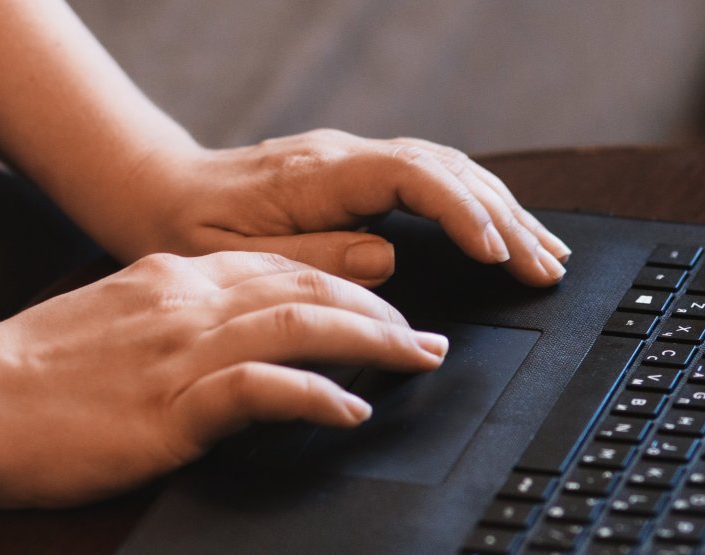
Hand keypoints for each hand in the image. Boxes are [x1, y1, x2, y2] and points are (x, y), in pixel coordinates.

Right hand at [0, 251, 445, 507]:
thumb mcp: (111, 321)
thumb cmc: (28, 374)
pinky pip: (263, 389)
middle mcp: (187, 301)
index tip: (386, 306)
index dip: (346, 284)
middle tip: (426, 339)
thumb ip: (173, 319)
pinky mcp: (171, 406)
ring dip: (373, 342)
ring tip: (415, 361)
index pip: (282, 266)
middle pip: (309, 287)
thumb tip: (232, 339)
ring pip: (303, 324)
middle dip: (379, 311)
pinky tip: (350, 411)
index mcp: (172, 278)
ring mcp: (181, 352)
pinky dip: (317, 396)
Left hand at [101, 130, 570, 287]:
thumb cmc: (187, 230)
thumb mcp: (234, 260)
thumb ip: (313, 259)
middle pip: (447, 171)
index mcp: (317, 173)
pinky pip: (434, 180)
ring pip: (450, 171)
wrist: (157, 192)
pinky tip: (504, 231)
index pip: (412, 177)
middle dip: (505, 220)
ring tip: (547, 254)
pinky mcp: (360, 174)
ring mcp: (356, 160)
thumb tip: (387, 256)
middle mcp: (345, 156)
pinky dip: (478, 205)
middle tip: (547, 269)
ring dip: (503, 212)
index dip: (461, 213)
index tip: (494, 254)